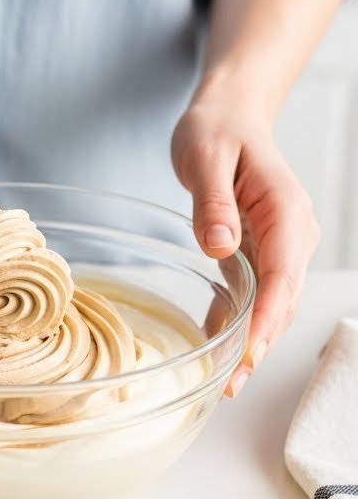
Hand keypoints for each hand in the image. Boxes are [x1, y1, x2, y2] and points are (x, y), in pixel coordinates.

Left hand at [171, 98, 319, 395]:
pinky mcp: (262, 253)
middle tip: (231, 383)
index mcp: (286, 209)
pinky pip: (256, 296)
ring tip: (225, 383)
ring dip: (253, 342)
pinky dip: (241, 324)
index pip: (284, 274)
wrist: (229, 115)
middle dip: (260, 342)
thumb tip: (222, 245)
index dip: (269, 317)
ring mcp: (280, 246)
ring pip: (273, 304)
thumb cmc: (217, 130)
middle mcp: (292, 233)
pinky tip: (220, 353)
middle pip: (283, 298)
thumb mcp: (206, 157)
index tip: (252, 350)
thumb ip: (213, 203)